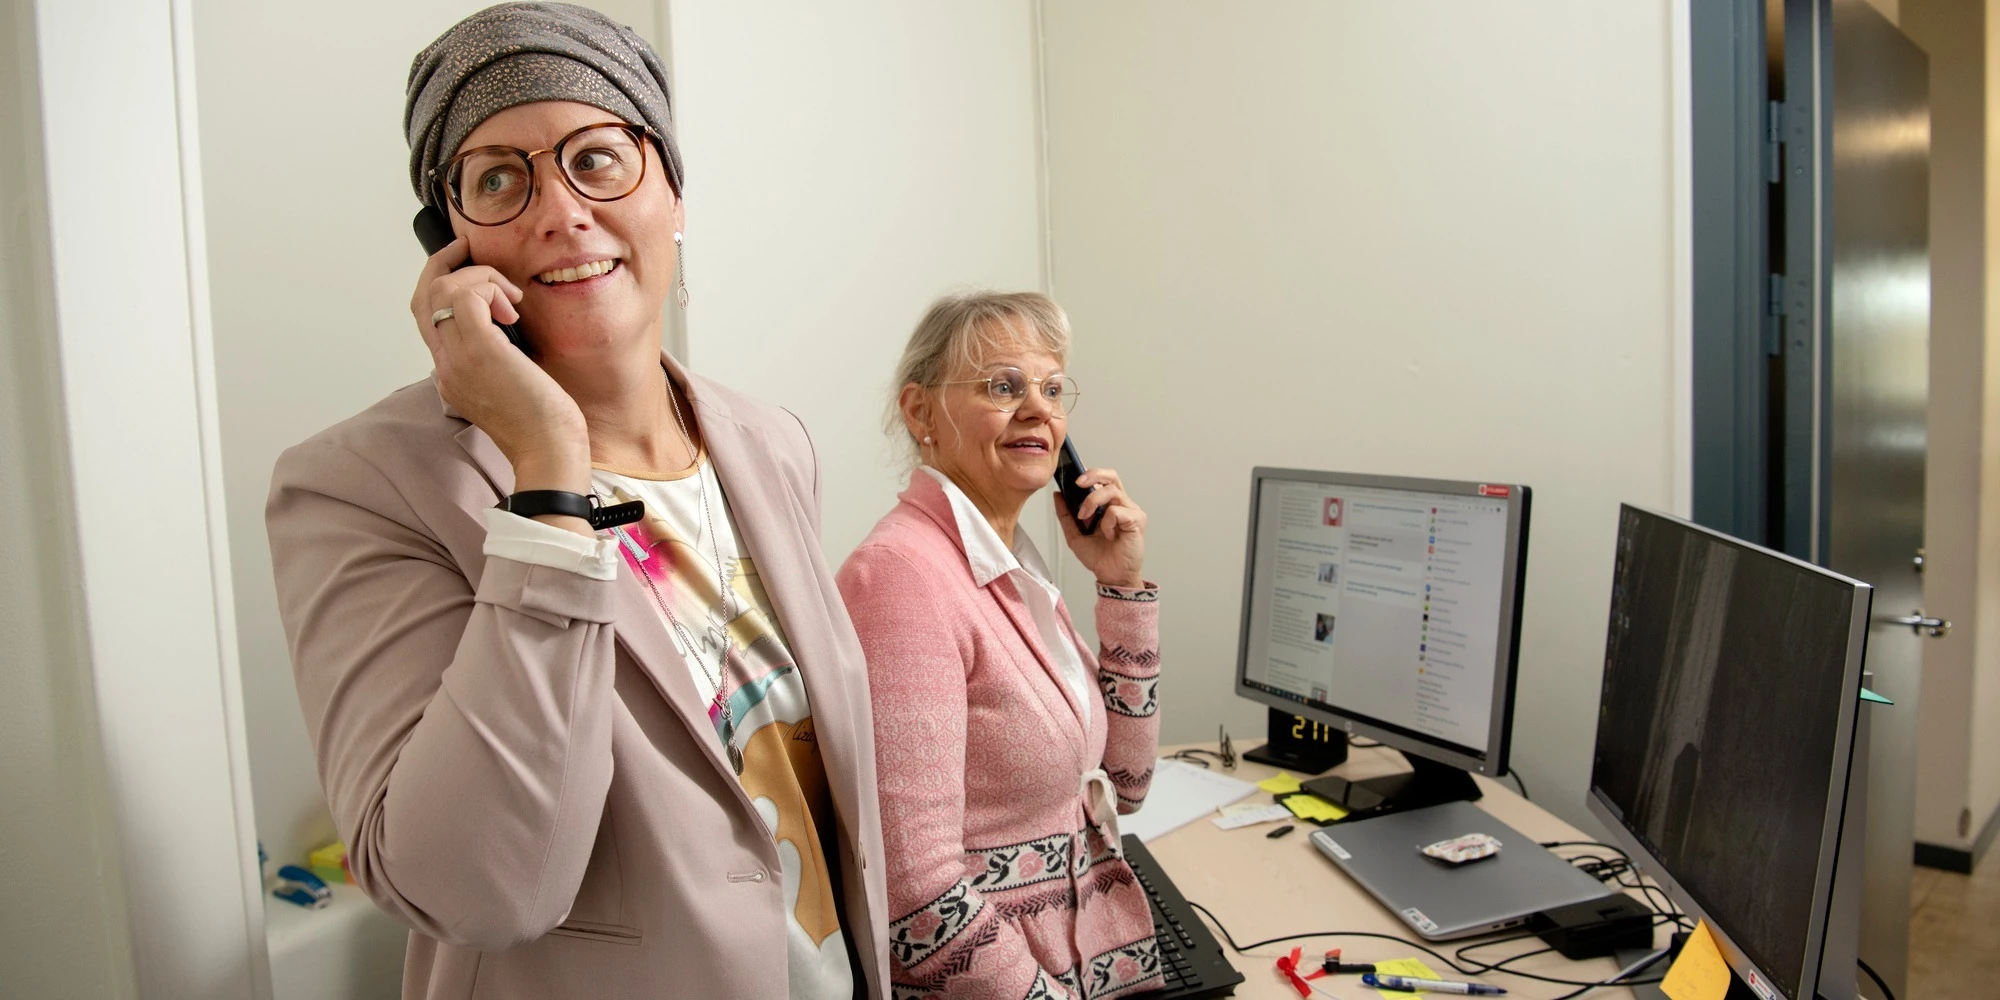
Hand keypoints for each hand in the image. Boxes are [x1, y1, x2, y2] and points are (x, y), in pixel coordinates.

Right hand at [411, 238, 588, 494]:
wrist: (548, 451)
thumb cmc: (542, 424)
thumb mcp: (512, 385)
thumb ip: (499, 358)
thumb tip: (508, 329)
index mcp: (450, 373)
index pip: (426, 317)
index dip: (441, 283)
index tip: (466, 264)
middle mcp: (445, 364)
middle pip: (422, 298)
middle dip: (444, 264)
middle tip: (470, 249)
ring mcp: (456, 358)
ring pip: (440, 290)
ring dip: (478, 278)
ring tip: (510, 298)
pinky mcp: (478, 349)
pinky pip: (464, 295)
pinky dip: (488, 287)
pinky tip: (512, 306)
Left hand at [1056, 467, 1146, 589]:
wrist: (1112, 577)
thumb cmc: (1100, 558)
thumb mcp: (1075, 535)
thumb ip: (1066, 515)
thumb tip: (1057, 495)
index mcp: (1109, 504)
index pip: (1103, 479)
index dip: (1089, 474)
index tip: (1072, 479)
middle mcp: (1122, 504)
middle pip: (1111, 476)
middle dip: (1093, 475)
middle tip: (1078, 484)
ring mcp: (1131, 511)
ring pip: (1111, 491)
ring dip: (1093, 502)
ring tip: (1086, 518)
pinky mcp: (1136, 520)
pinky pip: (1117, 511)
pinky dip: (1106, 522)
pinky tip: (1107, 535)